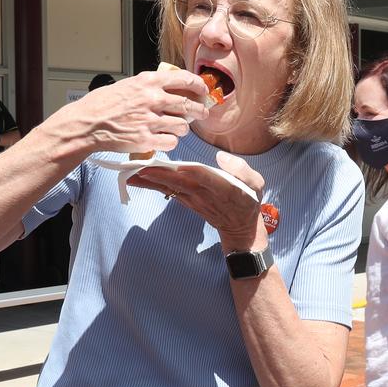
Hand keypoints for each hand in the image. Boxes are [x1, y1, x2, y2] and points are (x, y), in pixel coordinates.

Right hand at [54, 69, 208, 157]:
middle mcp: (152, 100)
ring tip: (177, 129)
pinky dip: (170, 142)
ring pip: (182, 127)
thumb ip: (149, 86)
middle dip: (200, 111)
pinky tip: (164, 140)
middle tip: (202, 114)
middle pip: (188, 106)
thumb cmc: (103, 104)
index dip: (199, 86)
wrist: (87, 123)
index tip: (203, 91)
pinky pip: (171, 143)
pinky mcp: (146, 140)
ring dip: (182, 129)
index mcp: (148, 82)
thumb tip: (170, 88)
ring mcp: (150, 121)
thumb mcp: (128, 85)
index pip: (184, 80)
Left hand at [128, 151, 265, 244]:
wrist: (240, 229)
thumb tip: (220, 157)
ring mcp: (194, 200)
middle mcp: (204, 194)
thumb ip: (241, 169)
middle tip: (138, 166)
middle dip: (158, 174)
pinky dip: (153, 185)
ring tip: (130, 173)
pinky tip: (139, 180)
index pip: (203, 176)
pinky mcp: (187, 203)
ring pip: (170, 188)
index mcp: (222, 187)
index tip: (174, 164)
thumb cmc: (248, 201)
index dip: (188, 170)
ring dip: (150, 181)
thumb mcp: (257, 184)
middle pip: (178, 181)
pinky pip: (169, 192)